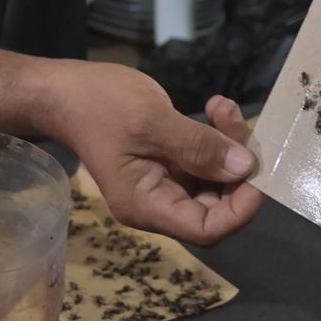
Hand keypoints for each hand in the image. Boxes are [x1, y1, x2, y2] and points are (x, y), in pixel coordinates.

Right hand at [33, 62, 260, 244]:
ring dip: (229, 144)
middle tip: (234, 123)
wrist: (65, 90)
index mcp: (147, 205)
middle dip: (236, 166)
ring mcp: (164, 182)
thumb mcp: (151, 121)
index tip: (255, 173)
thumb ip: (198, 146)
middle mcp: (158, 202)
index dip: (238, 210)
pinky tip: (216, 106)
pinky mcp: (169, 162)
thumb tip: (245, 168)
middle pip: (216, 204)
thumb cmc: (99, 105)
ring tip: (222, 107)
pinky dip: (217, 136)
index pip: (206, 229)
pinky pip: (205, 159)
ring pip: (215, 178)